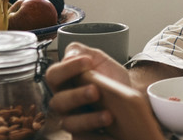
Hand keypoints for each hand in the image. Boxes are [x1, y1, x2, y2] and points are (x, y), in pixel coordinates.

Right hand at [45, 43, 163, 139]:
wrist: (128, 93)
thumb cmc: (108, 76)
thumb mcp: (98, 58)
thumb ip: (81, 52)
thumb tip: (69, 55)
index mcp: (63, 81)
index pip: (54, 75)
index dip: (67, 68)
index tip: (87, 61)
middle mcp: (63, 102)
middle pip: (58, 102)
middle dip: (77, 96)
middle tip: (95, 90)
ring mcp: (73, 119)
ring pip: (70, 123)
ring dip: (88, 119)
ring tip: (107, 115)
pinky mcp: (83, 134)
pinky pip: (82, 138)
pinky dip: (94, 133)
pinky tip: (108, 126)